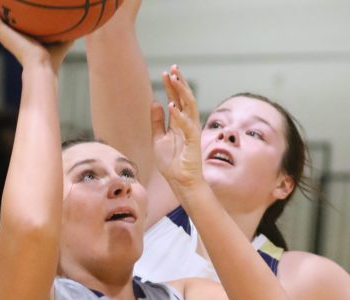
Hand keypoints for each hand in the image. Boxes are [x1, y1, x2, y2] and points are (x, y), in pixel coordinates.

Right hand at [0, 0, 71, 71]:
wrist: (43, 67)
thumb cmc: (54, 58)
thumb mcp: (63, 38)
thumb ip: (68, 26)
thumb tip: (81, 18)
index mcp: (20, 36)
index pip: (13, 20)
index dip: (10, 11)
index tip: (10, 0)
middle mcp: (10, 34)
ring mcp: (4, 34)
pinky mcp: (2, 33)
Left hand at [151, 65, 202, 192]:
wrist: (180, 181)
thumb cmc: (171, 162)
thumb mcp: (158, 138)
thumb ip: (157, 121)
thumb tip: (156, 102)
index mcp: (179, 122)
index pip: (176, 99)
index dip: (172, 86)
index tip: (166, 72)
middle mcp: (187, 123)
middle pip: (185, 98)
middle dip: (179, 82)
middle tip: (173, 68)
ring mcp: (191, 131)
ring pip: (189, 106)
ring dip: (181, 92)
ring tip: (174, 79)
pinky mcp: (193, 141)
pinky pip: (187, 126)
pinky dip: (179, 116)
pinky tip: (171, 106)